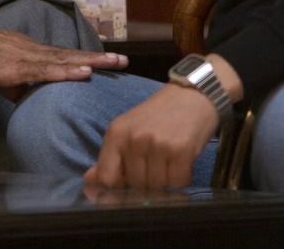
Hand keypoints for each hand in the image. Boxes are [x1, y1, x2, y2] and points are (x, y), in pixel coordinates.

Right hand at [0, 18, 125, 91]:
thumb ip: (16, 84)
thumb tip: (27, 99)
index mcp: (29, 50)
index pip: (62, 56)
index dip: (85, 60)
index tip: (107, 62)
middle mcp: (33, 50)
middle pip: (71, 55)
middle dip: (99, 59)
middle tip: (124, 62)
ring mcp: (27, 57)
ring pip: (66, 61)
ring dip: (93, 62)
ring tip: (115, 63)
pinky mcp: (17, 67)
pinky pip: (48, 71)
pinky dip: (69, 72)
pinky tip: (86, 73)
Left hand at [83, 84, 220, 189]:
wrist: (193, 95)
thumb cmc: (160, 115)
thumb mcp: (129, 129)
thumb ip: (110, 158)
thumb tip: (89, 181)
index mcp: (117, 133)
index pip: (107, 177)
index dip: (117, 187)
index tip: (129, 185)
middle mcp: (134, 138)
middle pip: (135, 186)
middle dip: (148, 182)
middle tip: (158, 164)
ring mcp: (158, 144)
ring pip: (157, 187)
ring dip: (166, 182)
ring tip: (170, 161)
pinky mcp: (181, 150)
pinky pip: (178, 183)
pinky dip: (183, 178)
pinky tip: (183, 163)